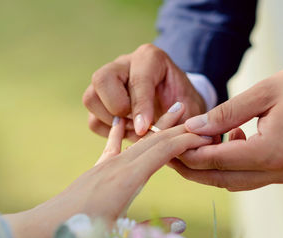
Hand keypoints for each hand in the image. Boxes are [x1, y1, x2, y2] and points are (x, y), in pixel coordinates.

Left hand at [2, 102, 211, 237]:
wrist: (46, 227)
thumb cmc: (84, 233)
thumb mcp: (123, 235)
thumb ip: (155, 228)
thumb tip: (182, 224)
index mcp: (129, 179)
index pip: (164, 150)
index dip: (187, 140)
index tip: (206, 134)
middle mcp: (120, 165)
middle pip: (156, 140)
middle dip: (180, 128)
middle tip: (201, 118)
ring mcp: (108, 164)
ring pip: (140, 139)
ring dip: (160, 125)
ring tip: (175, 108)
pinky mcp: (99, 168)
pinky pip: (115, 145)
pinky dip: (122, 131)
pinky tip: (123, 118)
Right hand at [83, 43, 205, 138]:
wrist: (178, 106)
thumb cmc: (185, 105)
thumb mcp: (191, 109)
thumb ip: (177, 119)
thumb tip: (149, 132)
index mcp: (150, 58)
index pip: (138, 79)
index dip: (141, 106)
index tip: (145, 128)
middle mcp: (123, 64)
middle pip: (102, 79)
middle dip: (118, 108)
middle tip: (138, 124)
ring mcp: (107, 82)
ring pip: (91, 99)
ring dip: (112, 122)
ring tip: (136, 130)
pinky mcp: (100, 102)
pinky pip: (92, 119)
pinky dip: (109, 132)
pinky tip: (129, 133)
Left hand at [170, 61, 282, 190]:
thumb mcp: (264, 92)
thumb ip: (226, 113)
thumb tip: (194, 127)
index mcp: (272, 152)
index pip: (217, 160)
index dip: (189, 153)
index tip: (169, 143)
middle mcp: (278, 171)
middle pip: (222, 179)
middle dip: (193, 169)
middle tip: (171, 154)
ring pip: (235, 181)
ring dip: (211, 168)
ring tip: (194, 146)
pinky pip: (251, 176)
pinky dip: (232, 165)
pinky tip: (231, 140)